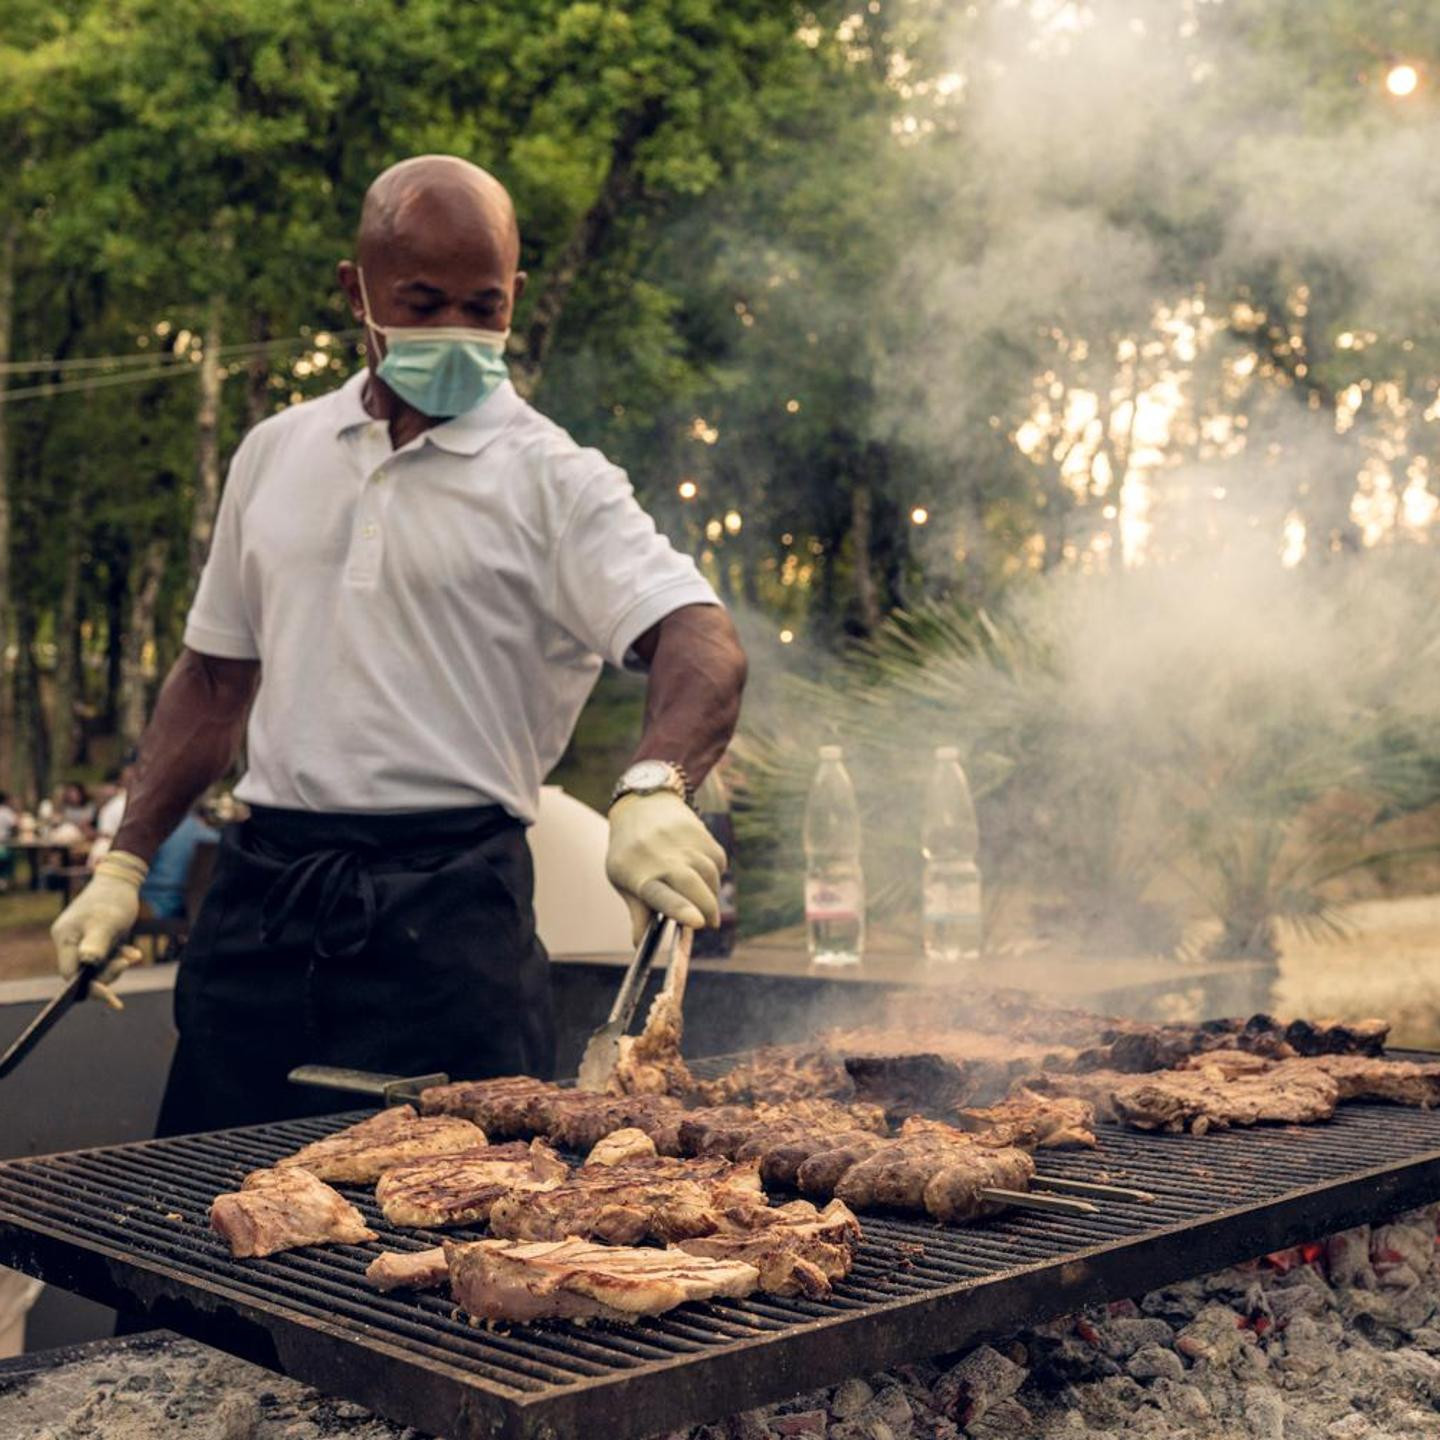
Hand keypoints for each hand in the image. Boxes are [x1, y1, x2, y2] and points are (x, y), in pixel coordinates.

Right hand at [51, 851, 148, 984]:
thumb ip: (96, 944)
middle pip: (84, 973)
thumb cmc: (113, 900)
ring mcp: (81, 940)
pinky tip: (134, 953)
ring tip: (133, 955)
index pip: (70, 975)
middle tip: (127, 963)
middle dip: (107, 974)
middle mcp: (69, 941)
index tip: (110, 998)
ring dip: (116, 965)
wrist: (123, 880)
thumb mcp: (108, 923)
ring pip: (96, 967)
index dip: (89, 988)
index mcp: (65, 938)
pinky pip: (105, 957)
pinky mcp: (95, 939)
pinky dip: (119, 957)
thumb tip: (87, 963)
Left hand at [605, 791, 725, 943]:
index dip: (680, 910)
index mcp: (639, 873)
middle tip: (709, 924)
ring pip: (710, 876)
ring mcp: (684, 844)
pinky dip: (715, 875)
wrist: (644, 804)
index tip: (697, 922)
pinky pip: (717, 863)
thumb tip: (638, 945)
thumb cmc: (629, 851)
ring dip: (711, 895)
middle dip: (707, 910)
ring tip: (703, 902)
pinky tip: (703, 876)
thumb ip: (636, 911)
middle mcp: (663, 857)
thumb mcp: (622, 879)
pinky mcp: (702, 835)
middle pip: (693, 886)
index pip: (661, 895)